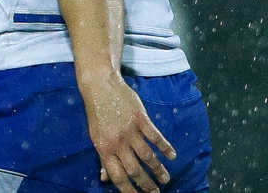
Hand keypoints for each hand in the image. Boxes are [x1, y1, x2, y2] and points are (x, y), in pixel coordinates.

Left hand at [83, 75, 174, 192]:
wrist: (99, 85)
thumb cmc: (97, 112)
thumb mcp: (95, 135)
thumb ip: (102, 158)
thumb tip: (104, 179)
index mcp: (103, 147)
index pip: (117, 175)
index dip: (128, 189)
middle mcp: (117, 141)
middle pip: (135, 169)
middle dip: (147, 184)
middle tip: (156, 192)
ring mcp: (130, 130)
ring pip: (148, 156)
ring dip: (159, 170)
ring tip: (166, 179)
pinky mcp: (141, 119)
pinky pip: (156, 137)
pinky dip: (165, 147)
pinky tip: (172, 156)